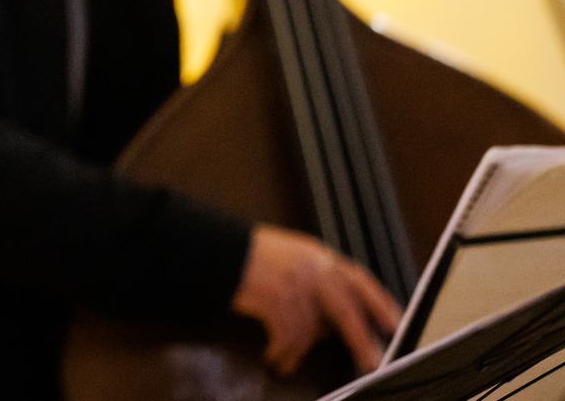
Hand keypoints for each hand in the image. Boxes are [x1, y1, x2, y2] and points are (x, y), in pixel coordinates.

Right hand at [231, 225, 402, 375]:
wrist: (219, 250)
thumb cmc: (252, 256)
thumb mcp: (293, 256)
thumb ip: (319, 279)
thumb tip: (332, 320)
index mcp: (319, 256)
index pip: (360, 280)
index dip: (380, 303)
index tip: (394, 324)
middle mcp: (312, 269)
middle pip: (346, 311)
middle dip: (360, 340)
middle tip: (371, 362)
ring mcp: (294, 284)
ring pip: (312, 329)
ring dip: (299, 350)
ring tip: (288, 358)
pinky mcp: (275, 299)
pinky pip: (288, 336)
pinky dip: (283, 352)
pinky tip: (276, 357)